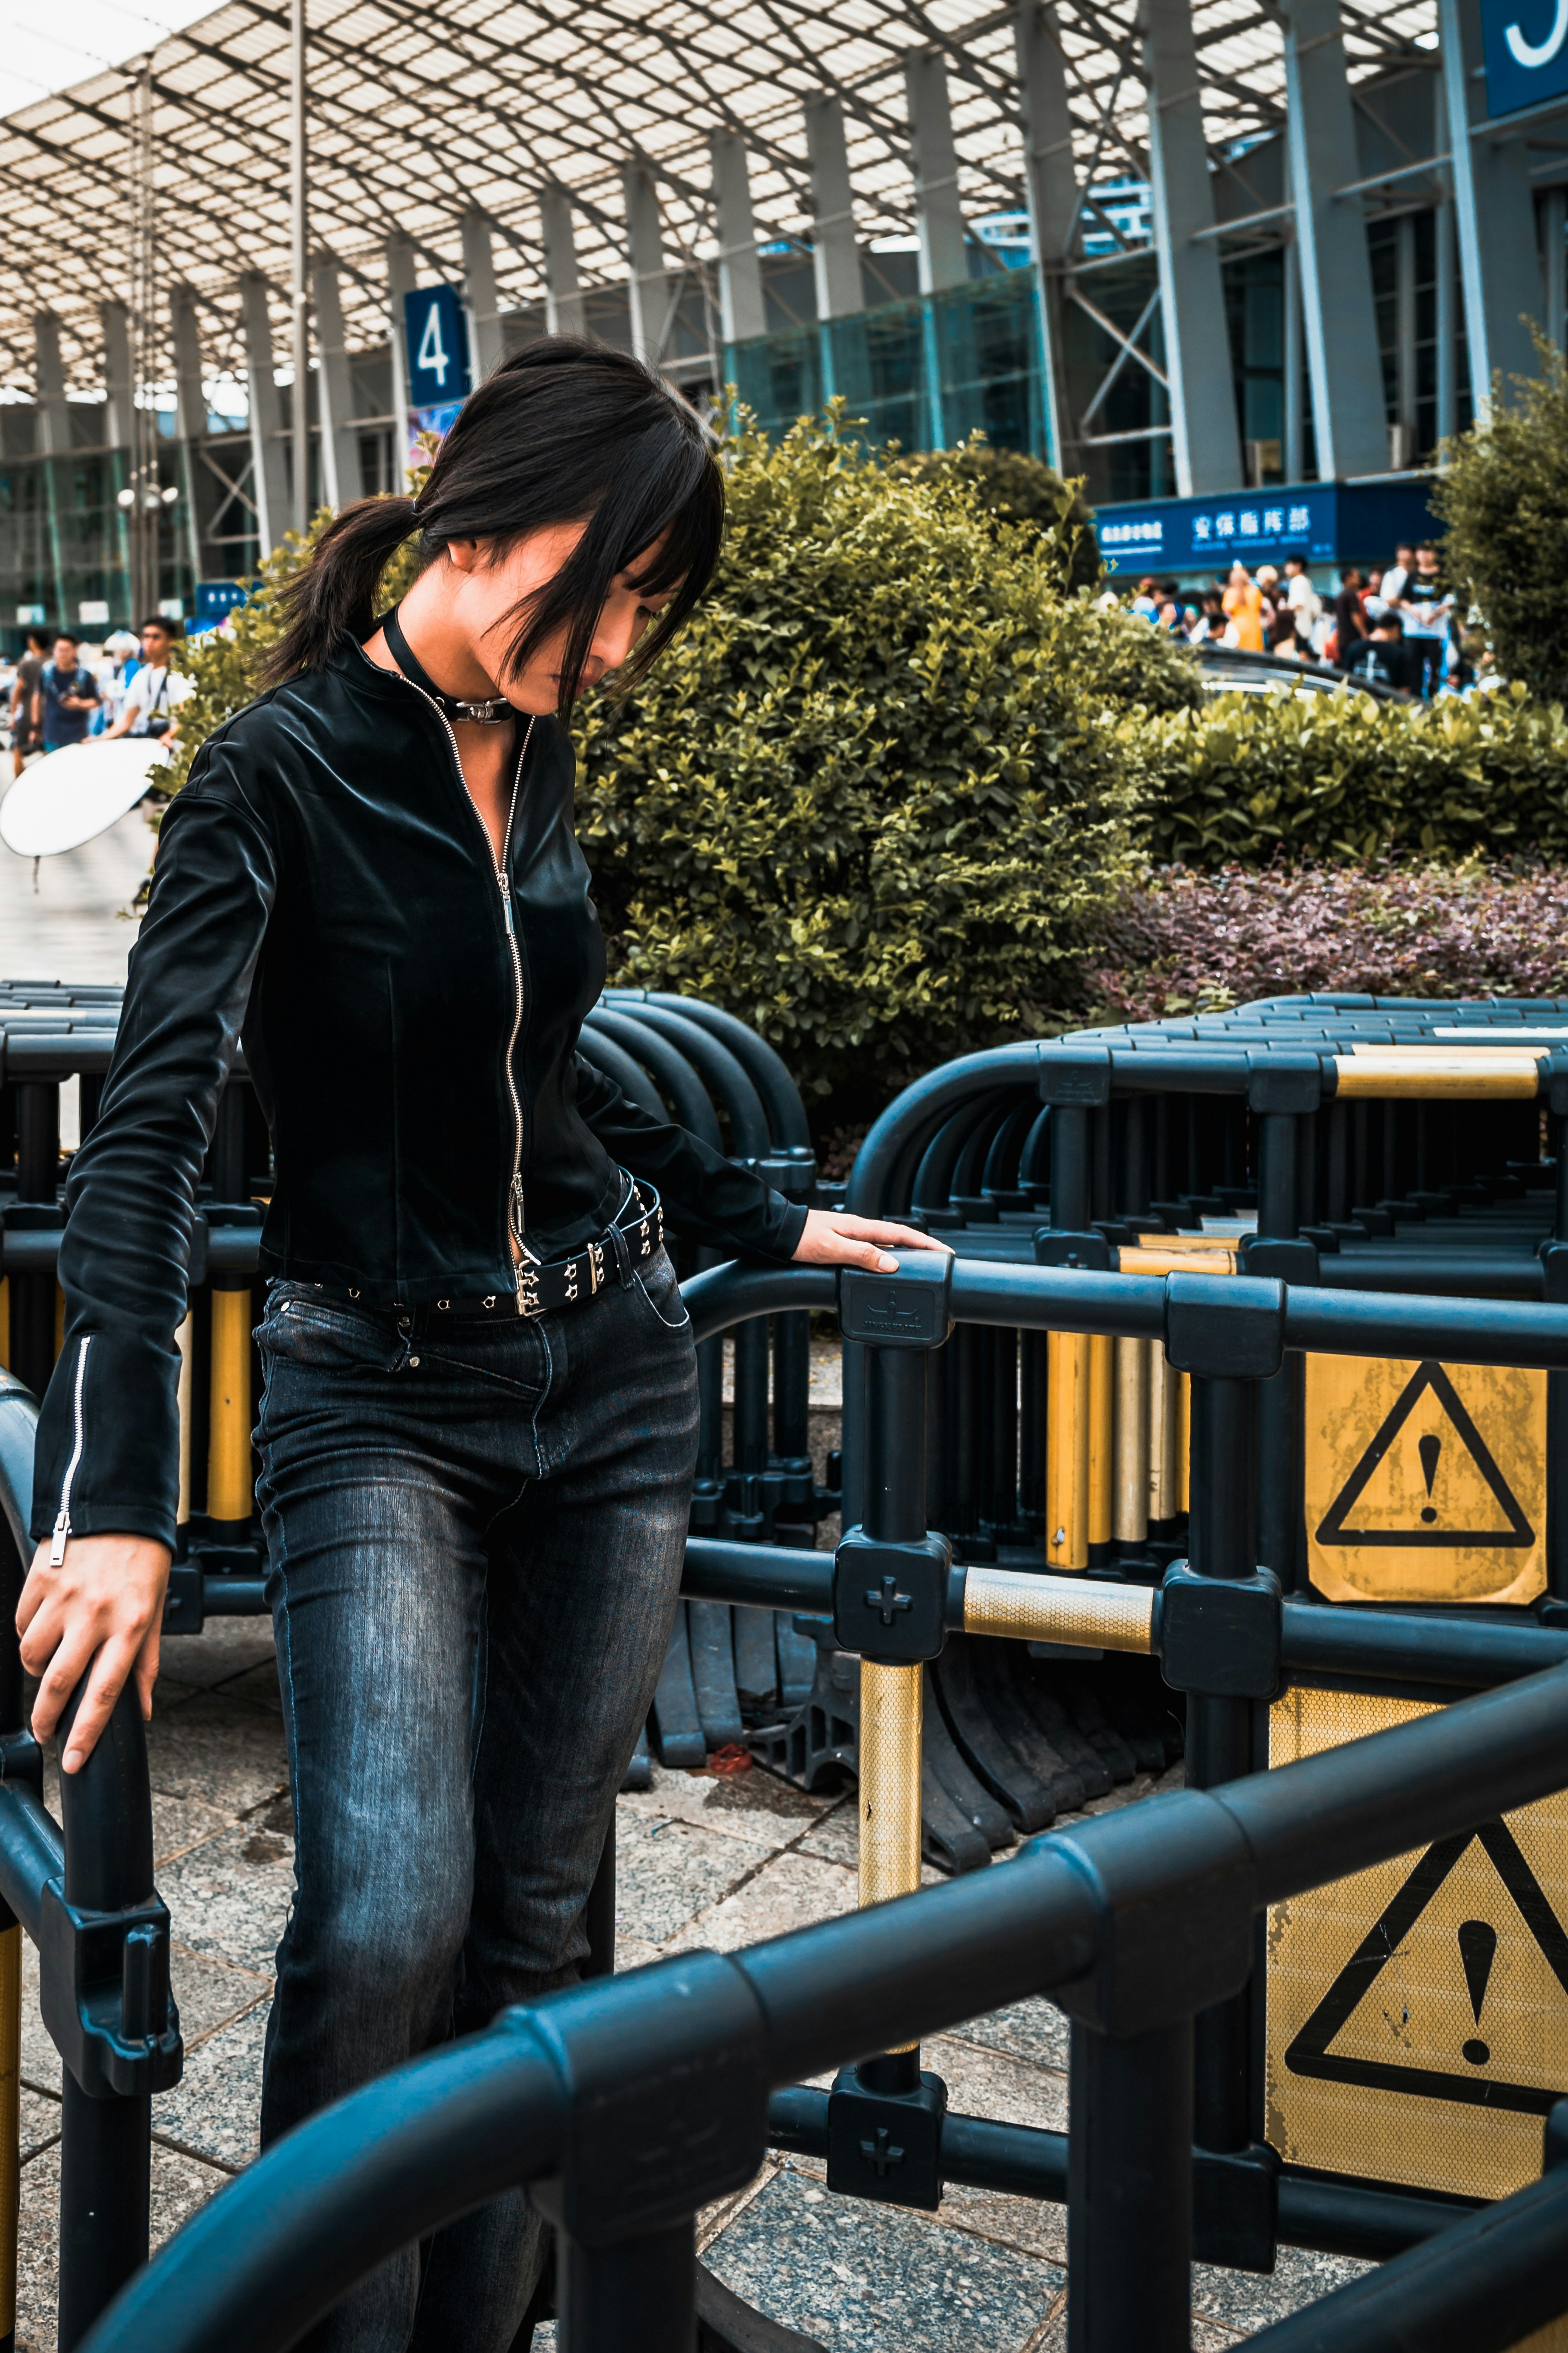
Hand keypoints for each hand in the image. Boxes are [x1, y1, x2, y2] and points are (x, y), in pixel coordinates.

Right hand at [17, 1534, 170, 1771]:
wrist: (118, 1508)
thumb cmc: (142, 1564)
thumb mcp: (155, 1613)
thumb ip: (145, 1665)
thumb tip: (143, 1711)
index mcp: (130, 1626)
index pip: (104, 1693)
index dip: (84, 1734)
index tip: (70, 1762)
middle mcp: (95, 1615)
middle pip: (57, 1684)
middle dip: (46, 1719)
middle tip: (45, 1733)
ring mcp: (64, 1598)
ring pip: (32, 1657)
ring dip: (38, 1671)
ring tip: (52, 1664)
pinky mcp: (39, 1581)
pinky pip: (22, 1625)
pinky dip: (29, 1635)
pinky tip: (45, 1628)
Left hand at [791, 1209, 951, 1274]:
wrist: (777, 1232)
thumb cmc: (801, 1239)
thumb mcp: (831, 1249)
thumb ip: (861, 1255)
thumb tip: (892, 1264)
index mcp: (861, 1228)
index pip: (901, 1234)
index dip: (926, 1243)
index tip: (946, 1253)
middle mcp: (860, 1230)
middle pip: (899, 1238)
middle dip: (923, 1248)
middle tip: (942, 1262)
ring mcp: (853, 1236)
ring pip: (887, 1244)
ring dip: (907, 1253)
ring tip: (923, 1267)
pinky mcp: (844, 1243)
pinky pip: (874, 1250)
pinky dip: (888, 1257)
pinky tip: (889, 1268)